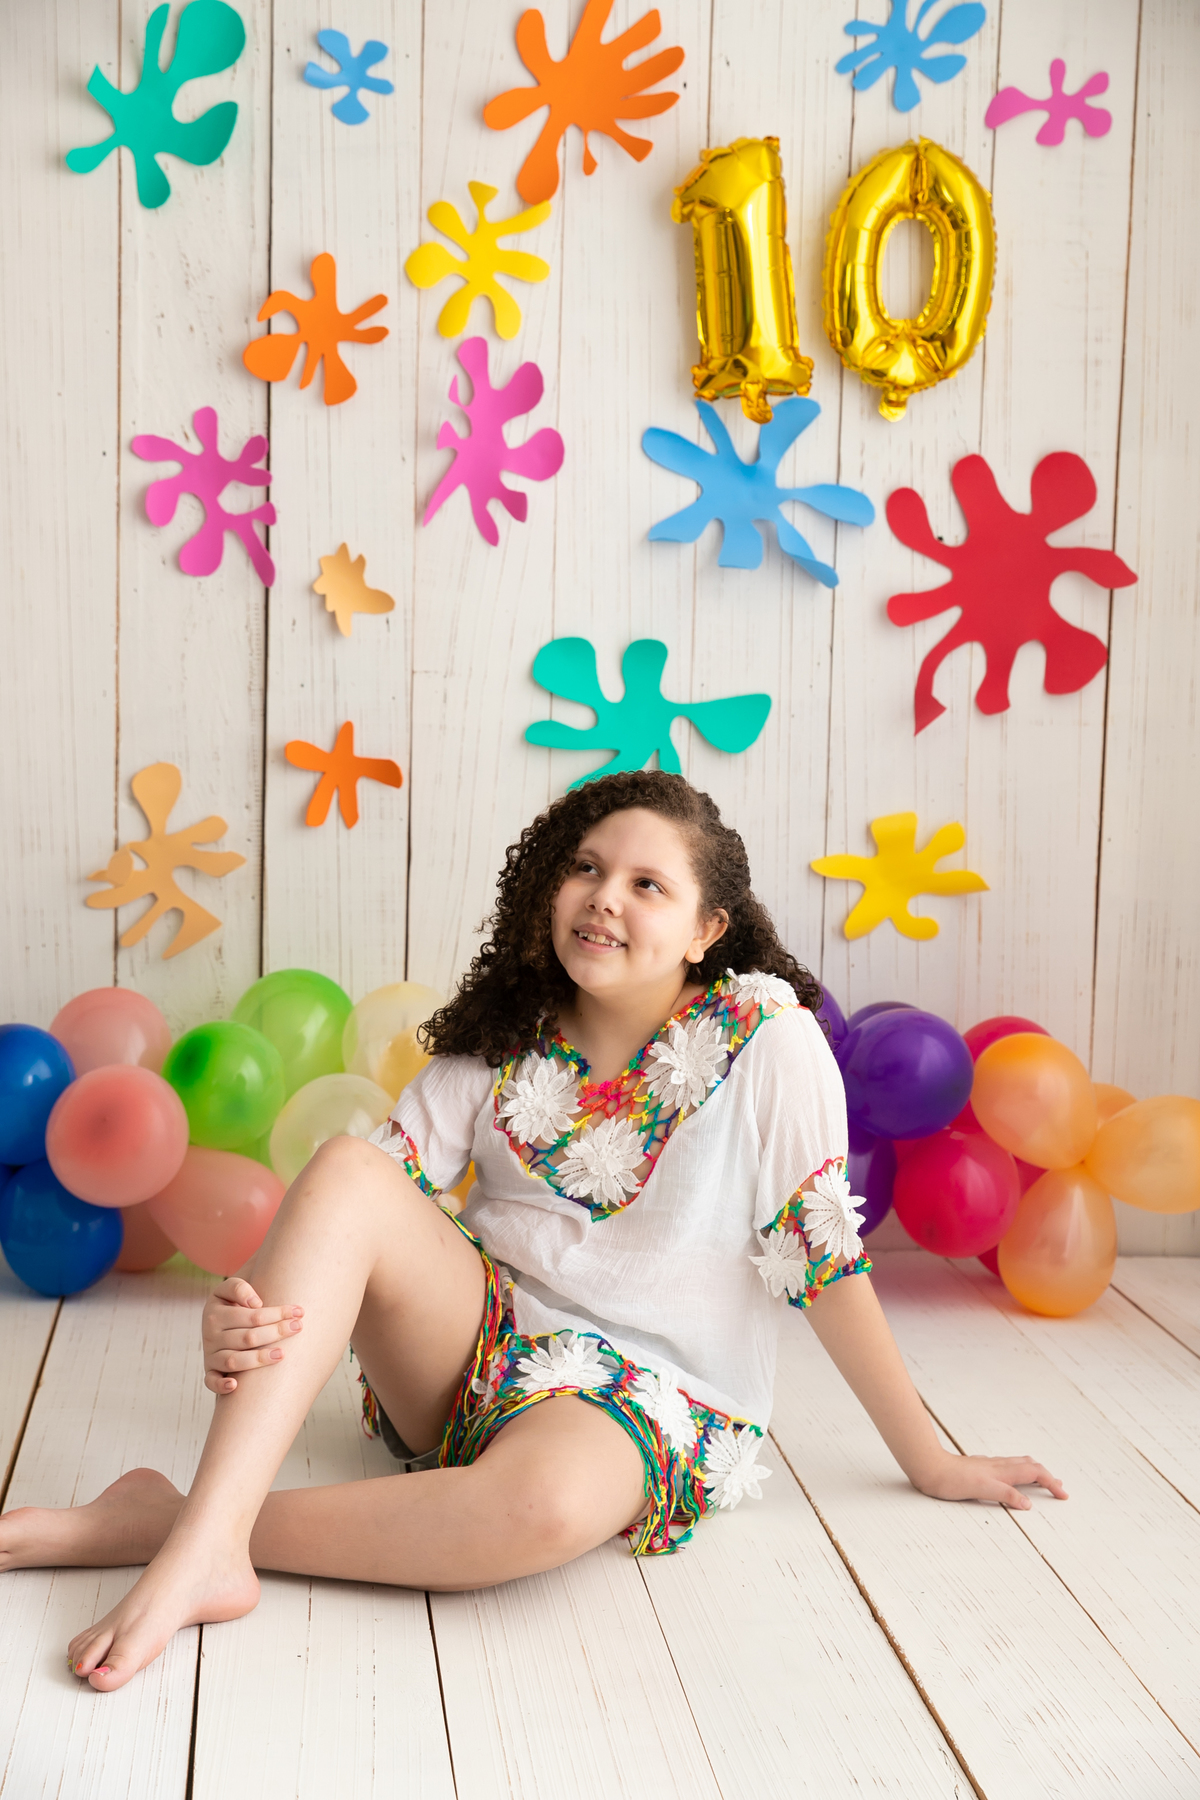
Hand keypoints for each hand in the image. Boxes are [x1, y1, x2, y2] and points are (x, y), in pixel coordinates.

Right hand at [202, 1276, 302, 1395]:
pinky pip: (211, 1381)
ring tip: (282, 1354)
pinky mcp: (211, 1371)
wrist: (215, 1319)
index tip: (298, 1312)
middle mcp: (211, 1335)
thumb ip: (239, 1288)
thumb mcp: (229, 1289)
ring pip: (234, 1360)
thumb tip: (255, 1304)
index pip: (252, 1316)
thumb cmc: (232, 1303)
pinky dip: (220, 1385)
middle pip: (248, 1338)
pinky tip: (235, 1385)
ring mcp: (211, 1355)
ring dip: (259, 1359)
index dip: (277, 1314)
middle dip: (276, 1333)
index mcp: (215, 1313)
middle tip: (298, 1328)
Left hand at [915, 1449, 1067, 1509]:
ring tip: (1044, 1479)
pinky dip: (1020, 1471)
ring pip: (1019, 1464)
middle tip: (1060, 1489)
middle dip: (1048, 1477)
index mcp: (1003, 1471)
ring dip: (1035, 1472)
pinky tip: (1013, 1476)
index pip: (1035, 1473)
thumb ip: (1006, 1494)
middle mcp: (999, 1466)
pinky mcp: (981, 1468)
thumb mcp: (982, 1489)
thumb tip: (1028, 1504)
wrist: (930, 1467)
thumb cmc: (952, 1480)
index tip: (1064, 1495)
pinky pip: (1008, 1466)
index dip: (1051, 1483)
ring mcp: (990, 1465)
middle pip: (1031, 1466)